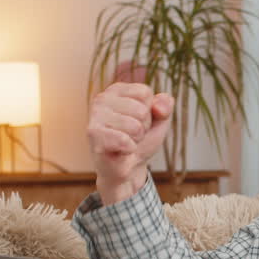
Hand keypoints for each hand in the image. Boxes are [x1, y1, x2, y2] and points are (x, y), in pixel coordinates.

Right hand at [87, 82, 173, 204]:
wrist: (129, 168)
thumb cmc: (141, 141)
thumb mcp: (159, 122)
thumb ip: (165, 108)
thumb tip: (159, 107)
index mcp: (117, 90)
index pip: (145, 92)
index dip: (149, 112)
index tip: (139, 121)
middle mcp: (102, 98)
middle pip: (142, 110)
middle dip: (143, 127)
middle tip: (132, 135)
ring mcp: (95, 115)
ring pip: (135, 126)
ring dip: (136, 139)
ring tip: (126, 142)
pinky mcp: (93, 134)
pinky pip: (124, 140)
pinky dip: (129, 149)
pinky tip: (120, 150)